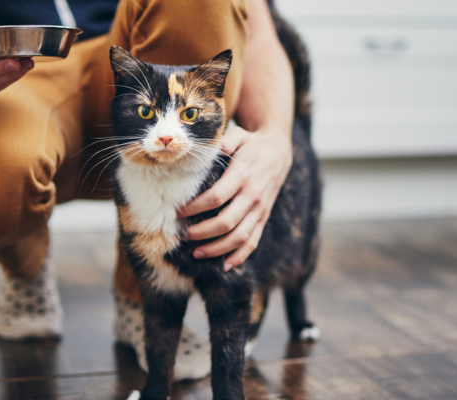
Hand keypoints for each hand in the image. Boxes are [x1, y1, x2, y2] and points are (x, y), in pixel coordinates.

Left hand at [177, 125, 291, 270]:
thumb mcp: (238, 136)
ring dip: (217, 248)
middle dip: (201, 233)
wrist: (278, 151)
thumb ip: (224, 142)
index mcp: (243, 176)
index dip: (195, 208)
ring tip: (197, 253)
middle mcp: (252, 196)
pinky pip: (253, 241)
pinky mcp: (263, 217)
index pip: (216, 198)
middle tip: (183, 235)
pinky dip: (240, 256)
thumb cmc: (251, 144)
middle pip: (226, 222)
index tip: (178, 213)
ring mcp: (260, 210)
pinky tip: (225, 265)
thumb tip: (211, 150)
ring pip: (239, 237)